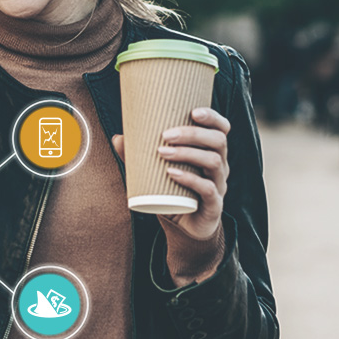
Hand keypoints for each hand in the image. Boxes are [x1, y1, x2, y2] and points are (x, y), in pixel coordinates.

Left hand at [112, 107, 229, 239]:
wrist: (183, 227)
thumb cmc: (172, 192)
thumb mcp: (156, 172)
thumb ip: (138, 156)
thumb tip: (118, 138)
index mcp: (210, 152)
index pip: (221, 129)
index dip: (212, 117)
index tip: (193, 111)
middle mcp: (219, 166)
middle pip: (218, 141)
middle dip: (192, 134)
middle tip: (165, 135)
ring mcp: (219, 185)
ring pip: (214, 162)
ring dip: (187, 153)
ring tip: (162, 152)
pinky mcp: (214, 205)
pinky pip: (208, 189)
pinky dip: (190, 179)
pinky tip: (172, 173)